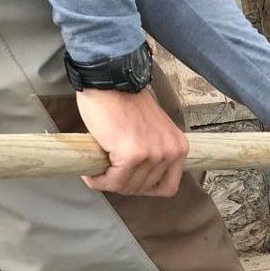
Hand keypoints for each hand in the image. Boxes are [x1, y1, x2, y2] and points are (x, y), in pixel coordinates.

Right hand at [75, 88, 189, 196]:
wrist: (110, 81)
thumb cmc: (125, 102)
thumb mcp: (153, 130)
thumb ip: (154, 151)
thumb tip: (141, 178)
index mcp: (178, 148)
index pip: (168, 187)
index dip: (146, 189)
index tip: (129, 181)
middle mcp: (171, 152)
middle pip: (146, 188)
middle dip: (124, 186)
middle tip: (107, 176)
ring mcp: (153, 154)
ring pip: (129, 187)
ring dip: (109, 184)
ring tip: (97, 173)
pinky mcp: (132, 154)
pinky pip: (114, 180)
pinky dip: (99, 181)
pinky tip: (90, 175)